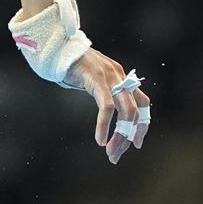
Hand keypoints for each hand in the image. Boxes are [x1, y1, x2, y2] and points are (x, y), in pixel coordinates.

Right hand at [61, 48, 151, 164]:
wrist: (58, 48)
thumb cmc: (73, 65)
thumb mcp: (94, 80)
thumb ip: (103, 92)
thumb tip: (106, 110)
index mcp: (122, 78)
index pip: (143, 103)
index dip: (143, 125)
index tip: (136, 143)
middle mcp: (121, 77)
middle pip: (135, 113)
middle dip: (128, 138)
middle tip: (115, 155)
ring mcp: (111, 77)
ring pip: (126, 111)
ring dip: (120, 136)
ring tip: (110, 152)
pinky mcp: (97, 79)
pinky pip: (106, 106)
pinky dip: (104, 125)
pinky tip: (100, 139)